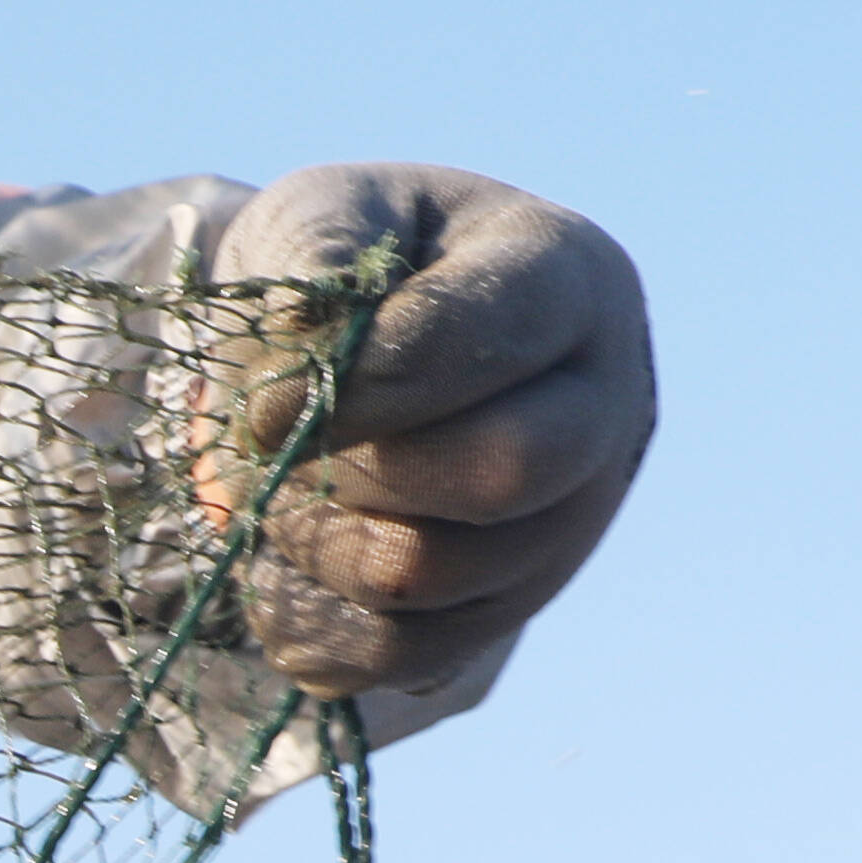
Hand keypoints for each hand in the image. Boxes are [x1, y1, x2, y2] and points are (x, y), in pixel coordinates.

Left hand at [208, 164, 653, 697]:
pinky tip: (273, 571)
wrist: (396, 340)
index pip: (482, 340)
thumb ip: (317, 249)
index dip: (359, 382)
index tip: (257, 400)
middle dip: (354, 470)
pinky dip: (318, 626)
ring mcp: (573, 517)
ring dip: (317, 545)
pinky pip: (411, 653)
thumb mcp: (333, 209)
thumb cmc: (370, 260)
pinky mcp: (515, 601)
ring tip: (268, 492)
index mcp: (570, 279)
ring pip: (441, 575)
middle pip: (502, 473)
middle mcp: (604, 404)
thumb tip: (303, 342)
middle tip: (267, 449)